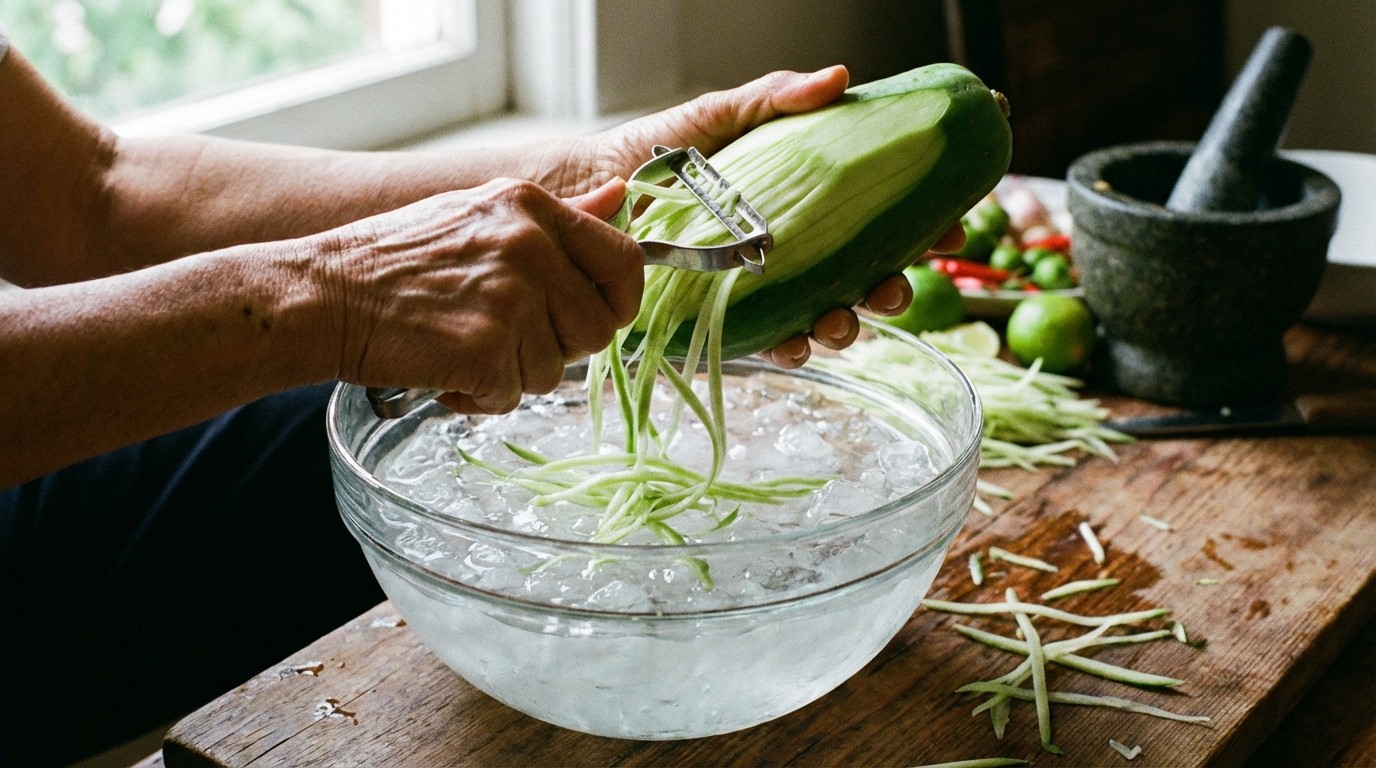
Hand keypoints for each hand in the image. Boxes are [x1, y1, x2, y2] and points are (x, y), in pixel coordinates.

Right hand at [321, 178, 640, 413]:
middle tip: (508, 340)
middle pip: (598, 328)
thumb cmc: (395, 262)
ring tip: (461, 347)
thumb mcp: (480, 214)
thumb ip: (556, 216)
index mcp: (531, 206)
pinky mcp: (486, 348)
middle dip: (560, 349)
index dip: (619, 302)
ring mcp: (509, 298)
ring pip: (554, 371)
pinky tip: (444, 371)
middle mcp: (528, 245)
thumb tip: (621, 196)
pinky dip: (480, 397)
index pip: (626, 261)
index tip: (595, 317)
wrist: (321, 295)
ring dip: (512, 375)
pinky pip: (513, 396)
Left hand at [559, 65, 962, 367]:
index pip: (878, 214)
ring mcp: (764, 287)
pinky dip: (792, 346)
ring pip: (828, 315)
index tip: (950, 224)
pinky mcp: (728, 319)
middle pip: (865, 274)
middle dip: (892, 288)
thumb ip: (774, 98)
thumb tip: (840, 78)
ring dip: (849, 326)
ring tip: (841, 320)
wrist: (590, 193)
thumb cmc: (654, 153)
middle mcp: (793, 248)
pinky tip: (796, 340)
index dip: (922, 224)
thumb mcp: (718, 117)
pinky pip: (773, 341)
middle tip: (894, 285)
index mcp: (804, 200)